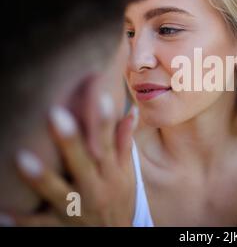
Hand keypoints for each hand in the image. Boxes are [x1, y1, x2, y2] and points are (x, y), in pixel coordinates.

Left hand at [3, 93, 138, 225]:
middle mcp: (95, 190)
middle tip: (55, 114)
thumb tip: (131, 113)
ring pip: (57, 193)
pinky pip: (36, 225)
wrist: (117, 238)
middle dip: (70, 141)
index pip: (107, 144)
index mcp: (111, 174)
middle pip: (82, 164)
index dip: (104, 122)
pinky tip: (1, 213)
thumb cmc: (119, 199)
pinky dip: (19, 221)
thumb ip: (124, 143)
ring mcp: (76, 210)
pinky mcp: (58, 227)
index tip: (101, 96)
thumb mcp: (127, 173)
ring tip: (22, 158)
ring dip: (41, 177)